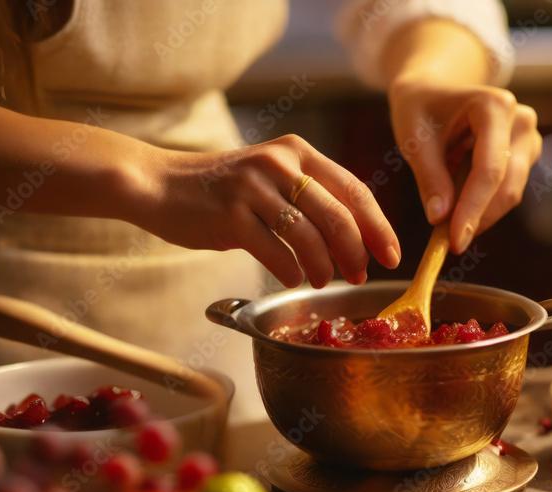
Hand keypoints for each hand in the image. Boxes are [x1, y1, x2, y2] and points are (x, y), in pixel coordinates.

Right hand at [133, 134, 401, 287]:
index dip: (379, 226)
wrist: (159, 184)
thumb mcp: (270, 177)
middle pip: (339, 215)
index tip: (392, 254)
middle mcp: (279, 164)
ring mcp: (254, 188)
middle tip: (361, 275)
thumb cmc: (220, 189)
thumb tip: (355, 238)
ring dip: (324, 267)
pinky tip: (295, 280)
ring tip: (323, 281)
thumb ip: (309, 195)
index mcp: (297, 151)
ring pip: (310, 236)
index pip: (354, 189)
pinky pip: (276, 252)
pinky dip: (292, 272)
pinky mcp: (231, 214)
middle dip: (357, 252)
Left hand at [388, 80, 541, 253]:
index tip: (454, 242)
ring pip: (511, 192)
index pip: (489, 169)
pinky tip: (459, 206)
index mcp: (494, 106)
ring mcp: (528, 136)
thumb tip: (440, 218)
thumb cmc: (420, 108)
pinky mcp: (526, 154)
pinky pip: (508, 190)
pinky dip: (483, 206)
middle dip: (477, 218)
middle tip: (447, 244)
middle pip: (506, 185)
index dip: (473, 209)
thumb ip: (429, 178)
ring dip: (480, 214)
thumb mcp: (414, 138)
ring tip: (446, 220)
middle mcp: (520, 120)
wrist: (433, 90)